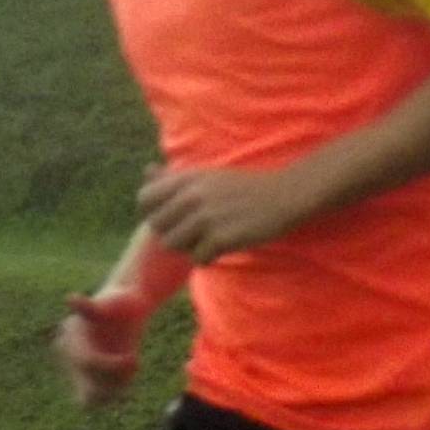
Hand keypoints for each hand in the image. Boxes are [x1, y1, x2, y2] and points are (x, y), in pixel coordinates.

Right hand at [54, 289, 145, 408]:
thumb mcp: (112, 303)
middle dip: (113, 382)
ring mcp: (80, 368)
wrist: (127, 308)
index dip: (112, 366)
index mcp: (72, 337)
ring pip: (92, 398)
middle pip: (88, 387)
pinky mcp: (93, 378)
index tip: (136, 359)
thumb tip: (69, 298)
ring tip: (132, 368)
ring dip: (115, 389)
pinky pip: (98, 397)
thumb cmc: (121, 302)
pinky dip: (115, 390)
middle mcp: (72, 355)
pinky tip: (130, 370)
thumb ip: (91, 307)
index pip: (88, 363)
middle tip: (133, 365)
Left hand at [137, 166, 316, 263]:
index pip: (144, 199)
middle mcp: (193, 196)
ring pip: (173, 245)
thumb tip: (147, 171)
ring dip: (187, 247)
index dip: (151, 212)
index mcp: (187, 178)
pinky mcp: (222, 237)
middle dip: (171, 233)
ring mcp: (207, 217)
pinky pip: (198, 258)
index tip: (169, 219)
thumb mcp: (207, 175)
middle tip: (193, 233)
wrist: (284, 195)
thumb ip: (174, 177)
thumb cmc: (242, 187)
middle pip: (156, 226)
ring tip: (206, 240)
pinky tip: (221, 248)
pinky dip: (208, 258)